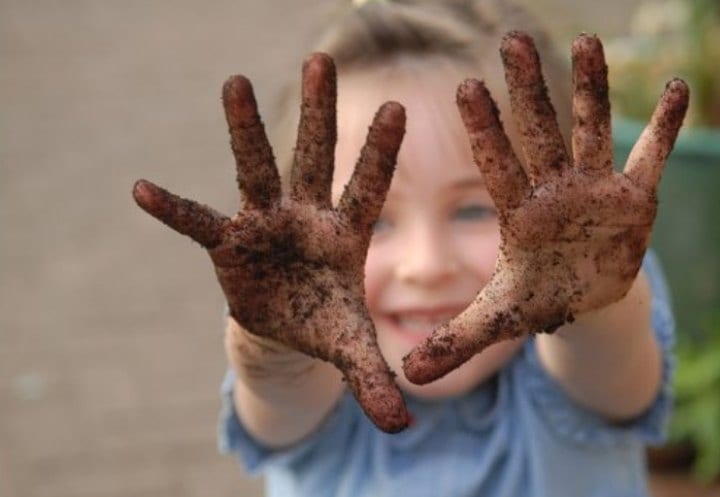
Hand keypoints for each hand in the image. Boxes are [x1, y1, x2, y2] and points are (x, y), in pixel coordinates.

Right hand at [133, 54, 408, 432]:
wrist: (287, 324)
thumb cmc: (327, 321)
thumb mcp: (352, 349)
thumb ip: (376, 380)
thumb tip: (403, 428)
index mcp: (347, 235)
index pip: (368, 188)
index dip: (379, 152)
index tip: (396, 107)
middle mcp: (306, 217)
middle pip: (314, 158)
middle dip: (319, 113)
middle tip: (320, 60)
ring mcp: (265, 223)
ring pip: (256, 169)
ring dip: (245, 130)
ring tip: (233, 83)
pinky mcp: (228, 242)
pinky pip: (198, 223)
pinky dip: (174, 209)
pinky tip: (142, 189)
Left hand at [403, 32, 688, 383]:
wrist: (584, 295)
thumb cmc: (537, 297)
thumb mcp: (498, 320)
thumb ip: (454, 341)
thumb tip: (408, 379)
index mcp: (520, 215)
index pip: (499, 167)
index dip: (485, 131)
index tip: (466, 88)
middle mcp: (555, 191)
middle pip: (539, 133)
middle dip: (529, 90)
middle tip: (513, 41)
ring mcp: (595, 189)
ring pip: (592, 130)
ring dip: (591, 88)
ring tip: (587, 39)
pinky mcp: (634, 197)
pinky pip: (652, 156)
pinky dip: (667, 127)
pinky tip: (679, 88)